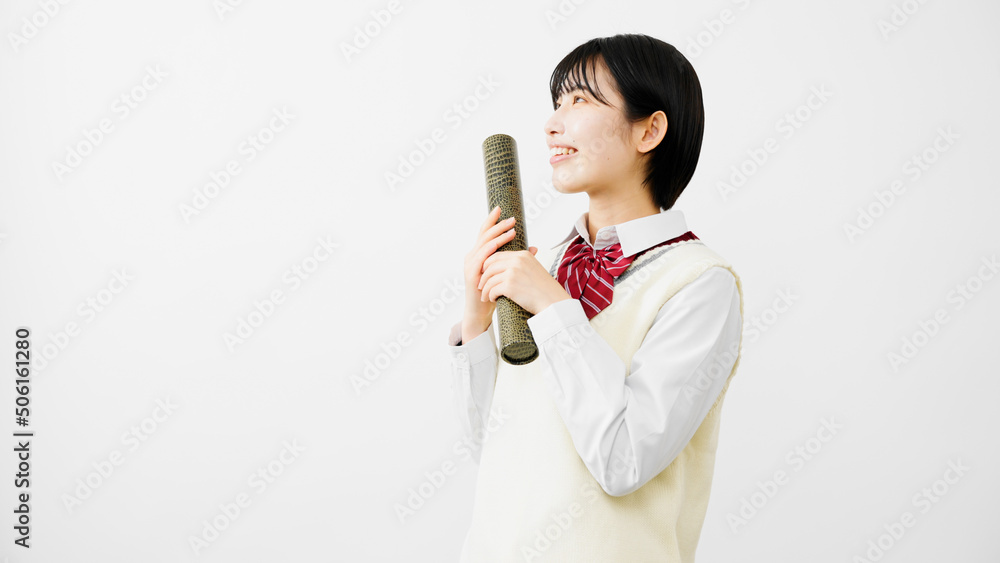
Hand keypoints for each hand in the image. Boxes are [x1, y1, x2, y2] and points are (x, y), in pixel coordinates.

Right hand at [462, 206, 517, 337]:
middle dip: (498, 225)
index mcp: (479, 254)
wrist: (481, 311)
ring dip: (497, 235)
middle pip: (484, 234)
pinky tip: (497, 243)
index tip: (501, 208)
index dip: (492, 220)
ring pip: (483, 244)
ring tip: (511, 230)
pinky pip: (480, 258)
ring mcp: (470, 264)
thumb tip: (534, 247)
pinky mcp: (471, 274)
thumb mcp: (506, 272)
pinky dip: (489, 249)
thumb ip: (516, 258)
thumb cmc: (494, 291)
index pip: (485, 233)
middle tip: (512, 218)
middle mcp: (472, 256)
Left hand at [478, 242, 572, 315]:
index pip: (497, 256)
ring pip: (489, 278)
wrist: (553, 302)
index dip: (487, 265)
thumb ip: (522, 264)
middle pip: (490, 265)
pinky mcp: (510, 285)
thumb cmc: (545, 290)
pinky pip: (492, 289)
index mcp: (523, 255)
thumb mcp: (535, 268)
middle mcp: (517, 260)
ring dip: (485, 289)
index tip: (485, 274)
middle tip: (481, 286)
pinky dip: (490, 295)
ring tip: (486, 296)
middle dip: (483, 276)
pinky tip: (492, 299)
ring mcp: (513, 272)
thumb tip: (508, 265)